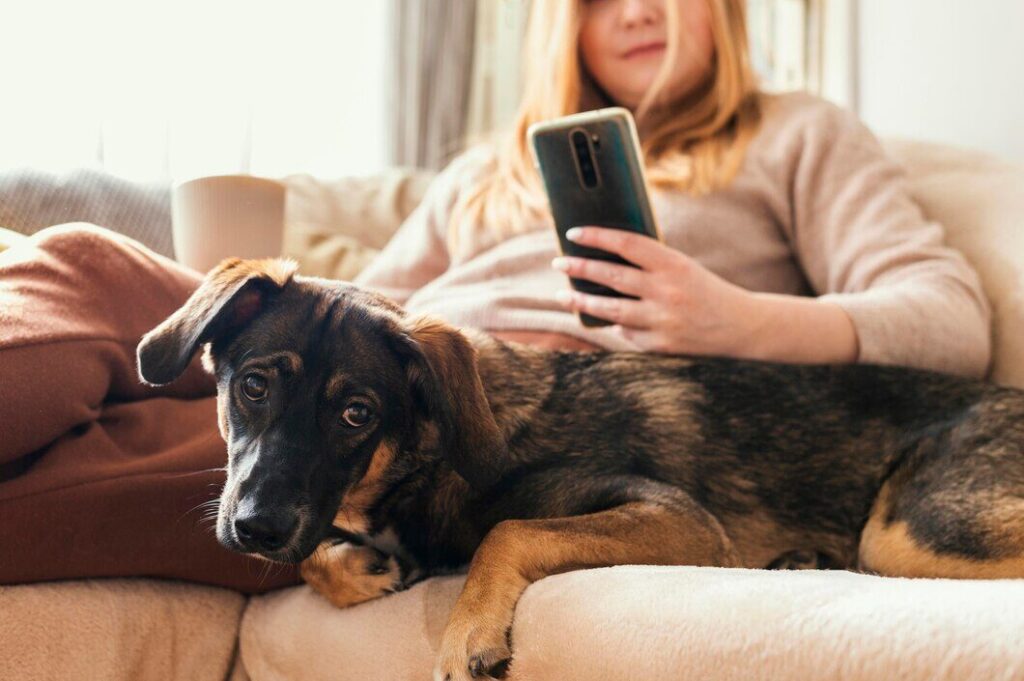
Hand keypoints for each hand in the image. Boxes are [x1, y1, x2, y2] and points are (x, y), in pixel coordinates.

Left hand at [551, 226, 762, 356]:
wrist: (741, 326)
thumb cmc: (705, 290)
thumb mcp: (682, 267)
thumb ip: (649, 263)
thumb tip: (604, 258)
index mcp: (673, 264)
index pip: (626, 244)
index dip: (596, 236)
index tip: (573, 233)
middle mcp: (666, 291)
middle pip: (612, 276)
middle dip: (580, 268)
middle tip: (558, 263)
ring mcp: (662, 320)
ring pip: (610, 310)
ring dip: (582, 301)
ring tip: (563, 295)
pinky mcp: (660, 345)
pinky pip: (626, 333)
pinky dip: (615, 325)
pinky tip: (605, 320)